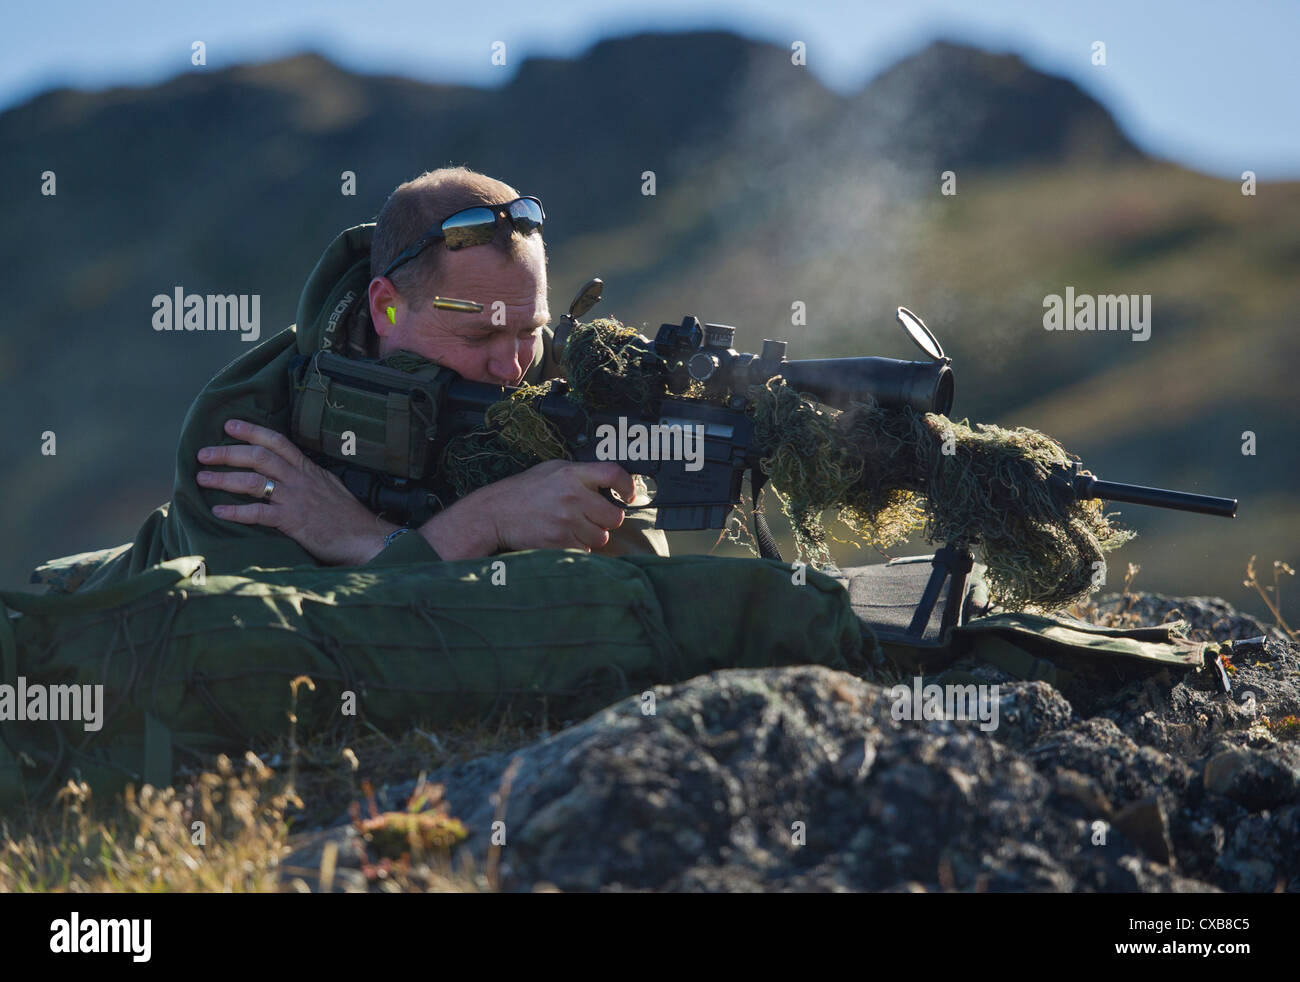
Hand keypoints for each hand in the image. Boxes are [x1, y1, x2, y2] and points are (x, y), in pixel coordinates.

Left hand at [197, 419, 395, 564]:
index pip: (278, 442)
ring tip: (202, 478)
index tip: (229, 425)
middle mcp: (300, 479)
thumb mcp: (330, 487)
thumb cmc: (348, 517)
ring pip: (254, 481)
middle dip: (228, 452)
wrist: (366, 537)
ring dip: (224, 478)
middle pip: (259, 456)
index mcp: (309, 469)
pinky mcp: (294, 521)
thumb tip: (290, 473)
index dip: (252, 431)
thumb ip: (309, 478)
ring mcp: (296, 499)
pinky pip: (259, 513)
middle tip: (203, 453)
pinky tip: (219, 511)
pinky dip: (236, 511)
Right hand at [418, 460, 632, 559]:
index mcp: (572, 474)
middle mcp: (572, 496)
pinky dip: (577, 547)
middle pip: (615, 516)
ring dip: (591, 536)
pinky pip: (585, 550)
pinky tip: (561, 537)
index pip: (614, 474)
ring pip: (601, 537)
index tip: (629, 495)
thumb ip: (581, 475)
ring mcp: (566, 521)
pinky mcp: (559, 541)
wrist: (495, 513)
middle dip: (606, 520)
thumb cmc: (525, 491)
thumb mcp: (552, 471)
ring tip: (570, 527)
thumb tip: (612, 485)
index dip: (628, 486)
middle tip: (590, 517)